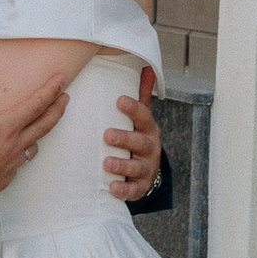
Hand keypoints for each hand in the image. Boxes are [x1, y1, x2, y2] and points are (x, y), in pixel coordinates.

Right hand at [0, 70, 68, 198]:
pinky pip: (19, 164)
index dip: (50, 90)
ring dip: (39, 135)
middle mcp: (14, 144)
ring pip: (33, 146)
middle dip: (58, 109)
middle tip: (66, 98)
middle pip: (45, 125)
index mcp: (6, 127)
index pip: (35, 105)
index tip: (61, 79)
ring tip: (37, 128)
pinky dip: (20, 155)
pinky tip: (12, 155)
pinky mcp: (6, 178)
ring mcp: (12, 163)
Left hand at [105, 66, 162, 204]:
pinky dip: (124, 190)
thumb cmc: (138, 137)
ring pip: (137, 168)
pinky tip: (112, 188)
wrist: (148, 171)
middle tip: (107, 135)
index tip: (119, 100)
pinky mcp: (140, 187)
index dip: (133, 108)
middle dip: (125, 138)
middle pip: (140, 143)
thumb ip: (141, 95)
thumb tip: (146, 67)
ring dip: (122, 166)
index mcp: (148, 129)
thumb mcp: (141, 118)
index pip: (143, 116)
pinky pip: (134, 190)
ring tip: (107, 163)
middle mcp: (150, 148)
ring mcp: (146, 169)